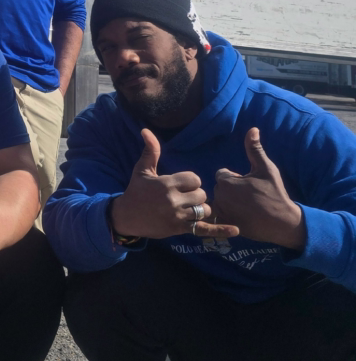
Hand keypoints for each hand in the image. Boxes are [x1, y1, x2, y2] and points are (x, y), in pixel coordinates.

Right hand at [109, 129, 239, 239]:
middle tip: (185, 197)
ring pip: (204, 210)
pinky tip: (235, 229)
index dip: (191, 181)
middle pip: (202, 195)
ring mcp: (178, 216)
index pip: (194, 179)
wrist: (126, 217)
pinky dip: (221, 230)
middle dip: (196, 195)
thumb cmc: (136, 191)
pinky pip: (204, 230)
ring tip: (190, 208)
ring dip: (201, 209)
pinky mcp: (180, 230)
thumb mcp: (142, 170)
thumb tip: (147, 130)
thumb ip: (150, 151)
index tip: (181, 184)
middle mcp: (174, 200)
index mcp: (167, 184)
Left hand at [213, 128, 305, 249]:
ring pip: (219, 201)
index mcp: (225, 182)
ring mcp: (221, 212)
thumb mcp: (266, 169)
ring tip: (247, 207)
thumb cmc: (275, 194)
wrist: (283, 223)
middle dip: (231, 190)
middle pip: (220, 187)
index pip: (222, 174)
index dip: (236, 178)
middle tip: (250, 196)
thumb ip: (255, 149)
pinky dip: (227, 214)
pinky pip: (219, 215)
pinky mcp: (224, 224)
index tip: (250, 185)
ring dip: (229, 202)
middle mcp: (218, 196)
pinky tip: (242, 217)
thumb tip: (252, 129)